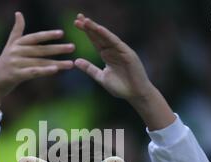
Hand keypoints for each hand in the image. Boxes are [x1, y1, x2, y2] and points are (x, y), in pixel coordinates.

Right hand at [0, 12, 74, 113]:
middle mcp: (15, 52)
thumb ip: (16, 31)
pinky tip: (56, 71)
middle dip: (58, 49)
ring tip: (71, 64)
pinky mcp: (15, 75)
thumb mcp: (9, 47)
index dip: (48, 35)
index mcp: (16, 44)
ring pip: (40, 62)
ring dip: (57, 63)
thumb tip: (19, 13)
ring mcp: (15, 63)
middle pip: (40, 50)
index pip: (35, 38)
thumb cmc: (4, 65)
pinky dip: (45, 71)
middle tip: (73, 47)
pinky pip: (33, 72)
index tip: (62, 33)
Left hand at [74, 14, 174, 129]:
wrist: (135, 94)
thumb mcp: (101, 77)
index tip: (76, 23)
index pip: (95, 40)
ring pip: (106, 37)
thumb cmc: (121, 87)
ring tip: (86, 21)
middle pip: (99, 36)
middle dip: (89, 26)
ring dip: (96, 28)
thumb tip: (75, 61)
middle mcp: (113, 50)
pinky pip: (116, 42)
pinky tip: (99, 29)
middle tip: (78, 17)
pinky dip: (107, 35)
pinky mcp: (127, 53)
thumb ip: (89, 69)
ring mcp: (121, 50)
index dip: (86, 32)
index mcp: (107, 54)